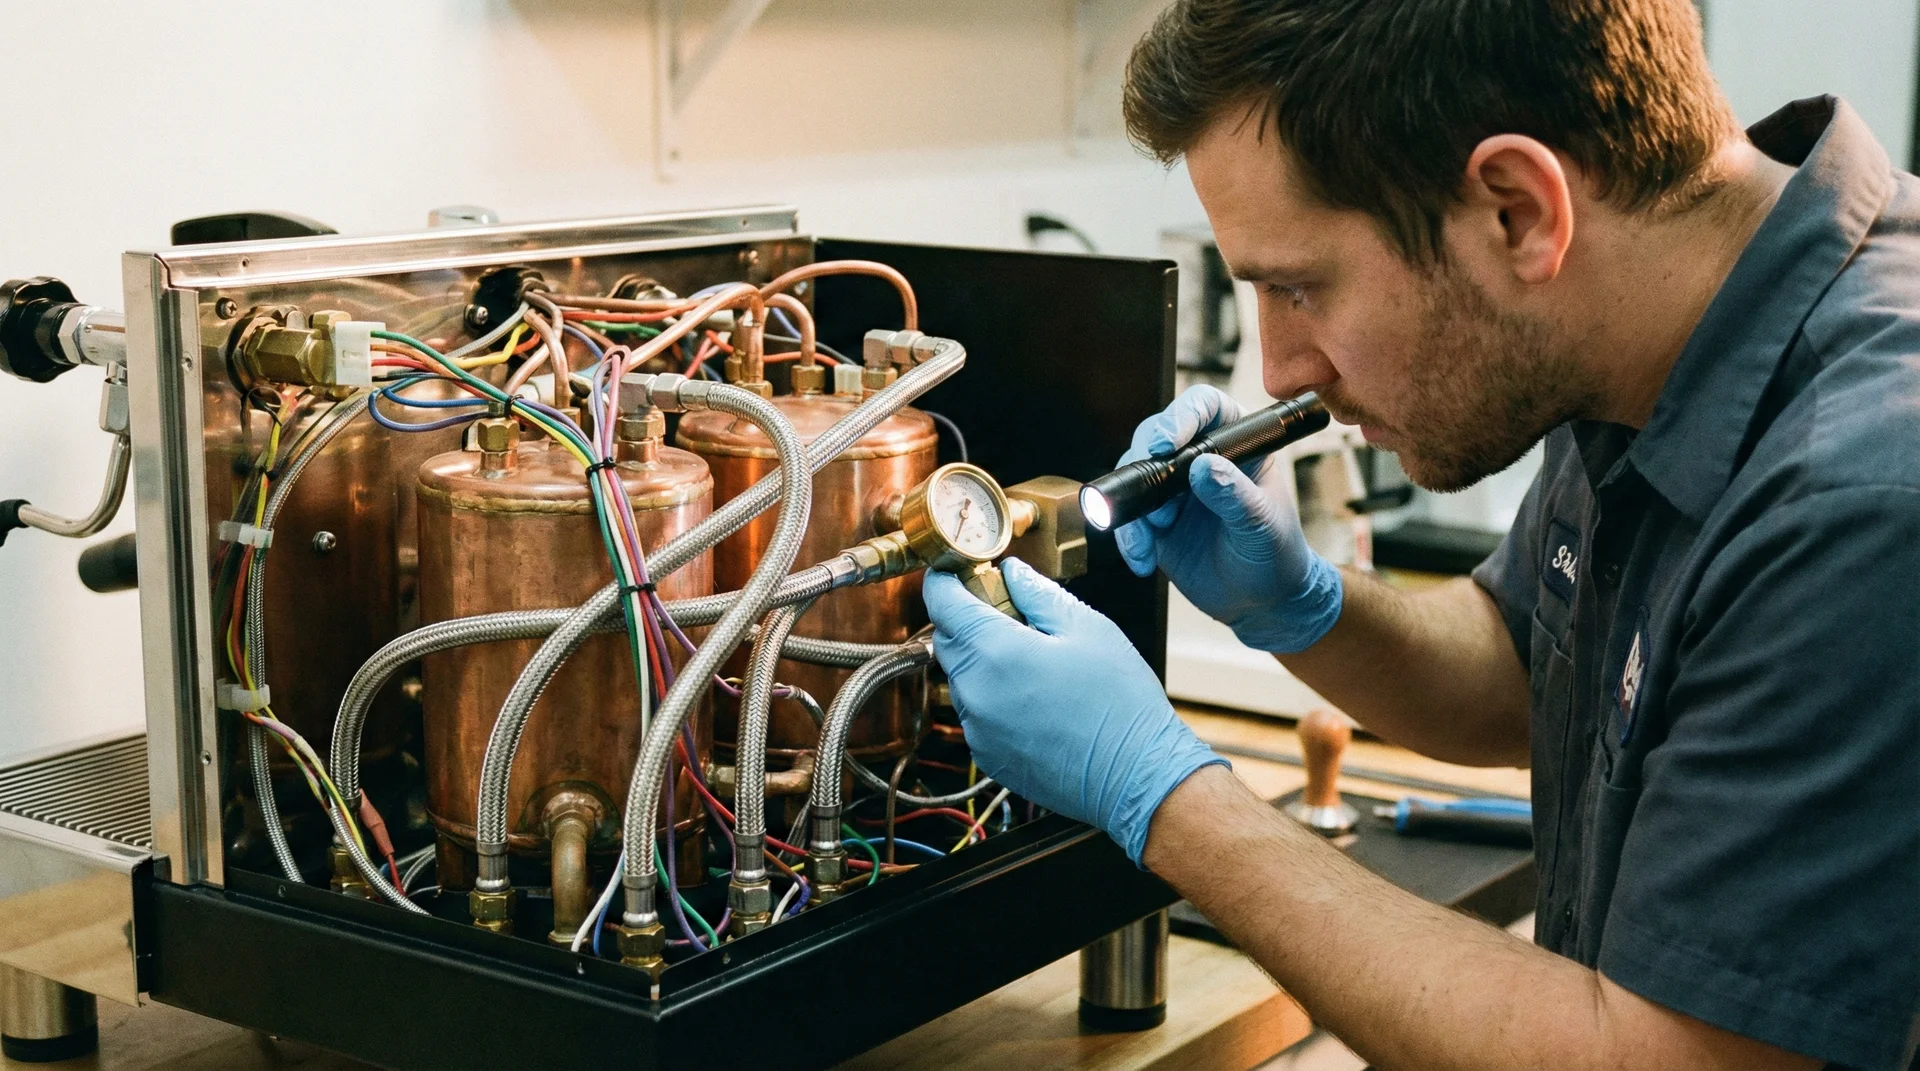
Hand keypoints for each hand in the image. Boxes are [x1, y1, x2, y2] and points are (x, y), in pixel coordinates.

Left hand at [923, 558, 1225, 865]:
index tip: (955, 571)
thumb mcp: (1087, 628)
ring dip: (981, 660)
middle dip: (967, 619)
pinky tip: (1032, 696)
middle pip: (947, 640)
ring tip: (1030, 658)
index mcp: (995, 653)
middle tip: (1007, 610)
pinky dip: (991, 695)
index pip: (942, 604)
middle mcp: (975, 693)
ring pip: (961, 678)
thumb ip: (1039, 594)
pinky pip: (975, 713)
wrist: (1136, 776)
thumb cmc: (1119, 703)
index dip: (944, 580)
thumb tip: (1011, 573)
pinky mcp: (988, 756)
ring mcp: (978, 730)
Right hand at [1113, 385, 1342, 652]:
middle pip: (1156, 434)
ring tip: (1156, 533)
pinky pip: (1127, 518)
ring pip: (1133, 474)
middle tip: (1148, 489)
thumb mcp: (1263, 525)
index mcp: (1237, 441)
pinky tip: (1144, 561)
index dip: (1182, 416)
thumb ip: (1236, 496)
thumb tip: (1203, 466)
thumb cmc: (1276, 554)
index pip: (1206, 407)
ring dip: (1133, 503)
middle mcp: (1199, 457)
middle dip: (1145, 460)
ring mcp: (1172, 488)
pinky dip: (1128, 538)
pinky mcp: (1152, 521)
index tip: (1167, 444)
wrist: (1262, 603)